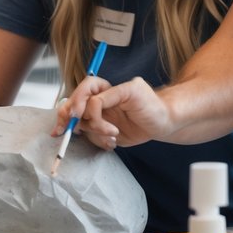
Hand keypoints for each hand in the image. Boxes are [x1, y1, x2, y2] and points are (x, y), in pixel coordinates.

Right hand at [55, 76, 172, 149]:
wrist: (163, 124)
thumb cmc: (152, 105)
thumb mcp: (133, 92)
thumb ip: (108, 96)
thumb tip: (91, 105)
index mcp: (105, 89)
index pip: (84, 90)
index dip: (77, 100)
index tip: (78, 114)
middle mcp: (99, 103)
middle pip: (73, 106)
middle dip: (69, 119)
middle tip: (69, 130)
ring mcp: (99, 118)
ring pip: (82, 125)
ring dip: (95, 133)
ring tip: (114, 135)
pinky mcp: (103, 133)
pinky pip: (91, 138)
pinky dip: (99, 142)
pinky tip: (113, 143)